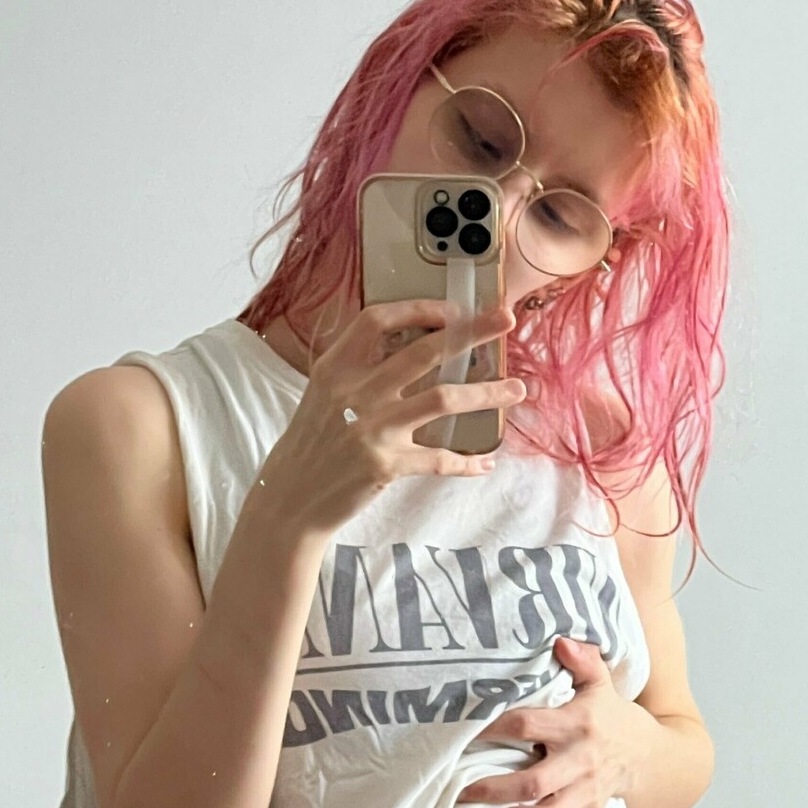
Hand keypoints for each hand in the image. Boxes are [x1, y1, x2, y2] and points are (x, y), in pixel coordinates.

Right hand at [256, 299, 520, 537]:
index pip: (378, 321)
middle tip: (506, 320)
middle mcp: (354, 392)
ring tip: (517, 389)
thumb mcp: (323, 394)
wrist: (290, 499)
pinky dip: (467, 462)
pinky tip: (486, 463)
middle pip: (424, 351)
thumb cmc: (313, 444)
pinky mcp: (384, 465)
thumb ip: (359, 369)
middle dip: (472, 332)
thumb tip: (412, 347)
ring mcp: (370, 429)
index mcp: (336, 367)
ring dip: (486, 393)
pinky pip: (439, 459)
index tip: (453, 308)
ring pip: (442, 399)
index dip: (418, 309)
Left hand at [456, 635, 642, 807]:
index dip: (493, 727)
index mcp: (578, 725)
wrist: (653, 756)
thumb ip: (582, 660)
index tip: (461, 730)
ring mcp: (586, 796)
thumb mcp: (602, 682)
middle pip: (533, 783)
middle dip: (492, 789)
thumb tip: (560, 641)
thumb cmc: (613, 716)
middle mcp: (581, 763)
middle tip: (457, 789)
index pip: (528, 726)